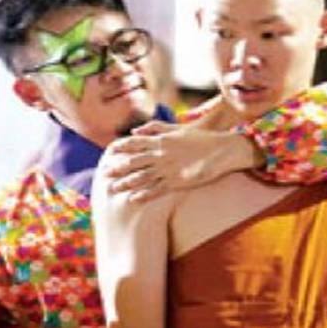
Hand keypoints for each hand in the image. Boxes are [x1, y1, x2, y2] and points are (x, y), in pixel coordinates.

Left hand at [102, 121, 261, 202]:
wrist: (222, 150)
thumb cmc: (201, 139)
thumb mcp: (177, 129)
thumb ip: (155, 128)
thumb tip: (135, 130)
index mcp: (161, 140)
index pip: (135, 143)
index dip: (120, 148)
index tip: (108, 152)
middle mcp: (162, 154)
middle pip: (135, 161)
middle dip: (118, 168)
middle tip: (104, 174)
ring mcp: (169, 168)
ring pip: (142, 176)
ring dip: (126, 183)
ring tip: (113, 188)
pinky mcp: (178, 181)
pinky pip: (157, 189)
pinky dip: (144, 194)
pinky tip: (132, 199)